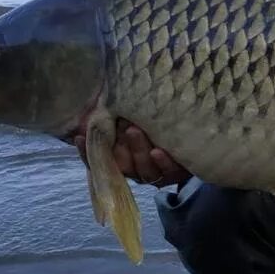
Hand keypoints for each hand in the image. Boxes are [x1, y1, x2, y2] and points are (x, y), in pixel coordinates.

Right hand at [74, 119, 191, 188]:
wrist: (196, 135)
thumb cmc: (158, 124)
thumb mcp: (137, 118)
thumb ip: (118, 115)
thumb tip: (98, 100)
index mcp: (123, 158)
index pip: (99, 160)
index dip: (87, 151)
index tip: (78, 137)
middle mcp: (137, 169)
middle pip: (122, 166)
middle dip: (119, 147)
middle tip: (120, 126)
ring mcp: (156, 173)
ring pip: (144, 170)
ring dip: (138, 151)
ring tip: (136, 130)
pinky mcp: (176, 174)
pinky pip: (168, 171)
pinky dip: (163, 161)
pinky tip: (159, 151)